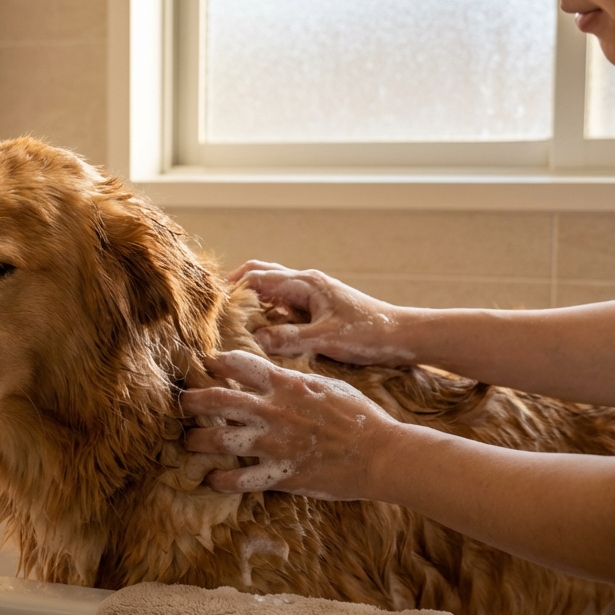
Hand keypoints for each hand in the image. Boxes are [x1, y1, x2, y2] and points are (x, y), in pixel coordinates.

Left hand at [182, 350, 398, 500]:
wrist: (380, 454)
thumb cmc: (360, 416)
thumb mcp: (327, 385)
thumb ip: (296, 381)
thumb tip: (276, 374)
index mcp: (286, 384)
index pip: (238, 364)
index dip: (215, 362)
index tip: (204, 365)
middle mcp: (273, 411)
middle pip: (217, 399)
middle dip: (193, 400)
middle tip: (182, 403)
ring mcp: (274, 444)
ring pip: (220, 439)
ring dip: (197, 440)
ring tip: (188, 442)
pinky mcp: (281, 475)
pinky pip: (240, 480)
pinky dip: (221, 480)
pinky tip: (210, 479)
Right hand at [228, 261, 414, 366]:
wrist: (402, 335)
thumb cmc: (369, 333)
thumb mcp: (326, 339)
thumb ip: (289, 339)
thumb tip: (254, 339)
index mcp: (305, 283)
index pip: (257, 277)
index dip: (232, 290)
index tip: (212, 308)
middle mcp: (306, 283)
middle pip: (261, 275)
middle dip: (236, 288)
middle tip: (215, 309)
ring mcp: (312, 295)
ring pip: (272, 289)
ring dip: (252, 301)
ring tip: (231, 321)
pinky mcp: (318, 308)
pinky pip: (284, 305)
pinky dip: (267, 313)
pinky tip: (259, 332)